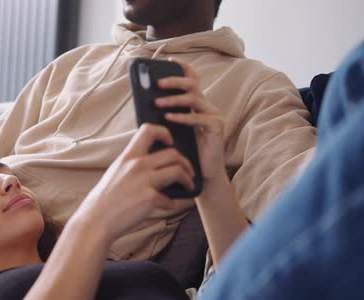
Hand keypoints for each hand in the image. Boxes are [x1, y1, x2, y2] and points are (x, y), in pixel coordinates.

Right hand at [74, 123, 195, 241]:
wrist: (96, 220)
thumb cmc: (104, 199)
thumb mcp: (115, 172)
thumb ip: (131, 164)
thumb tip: (150, 164)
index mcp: (128, 156)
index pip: (148, 131)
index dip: (164, 133)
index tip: (170, 142)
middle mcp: (137, 165)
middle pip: (173, 153)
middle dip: (185, 163)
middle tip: (188, 171)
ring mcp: (145, 181)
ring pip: (178, 171)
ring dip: (187, 179)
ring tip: (188, 186)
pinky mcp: (150, 198)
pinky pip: (170, 199)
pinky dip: (171, 204)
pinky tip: (167, 206)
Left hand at [155, 58, 226, 184]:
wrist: (202, 175)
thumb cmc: (186, 152)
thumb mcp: (174, 130)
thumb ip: (167, 115)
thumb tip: (146, 102)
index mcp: (198, 105)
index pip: (193, 79)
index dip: (183, 67)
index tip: (168, 60)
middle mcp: (208, 107)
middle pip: (193, 84)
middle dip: (174, 80)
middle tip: (157, 83)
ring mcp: (214, 116)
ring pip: (194, 98)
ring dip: (173, 99)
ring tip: (157, 102)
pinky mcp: (217, 128)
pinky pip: (198, 118)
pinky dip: (182, 116)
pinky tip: (168, 117)